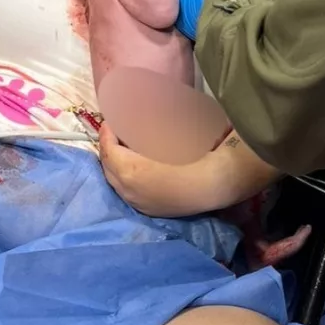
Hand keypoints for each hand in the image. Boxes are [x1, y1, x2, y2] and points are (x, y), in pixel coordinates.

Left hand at [99, 123, 225, 217]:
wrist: (217, 184)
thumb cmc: (194, 154)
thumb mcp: (168, 135)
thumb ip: (146, 127)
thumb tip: (136, 114)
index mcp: (131, 171)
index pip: (108, 150)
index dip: (107, 133)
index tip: (111, 120)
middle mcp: (129, 191)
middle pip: (108, 167)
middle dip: (108, 148)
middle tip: (116, 133)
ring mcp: (139, 203)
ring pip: (116, 182)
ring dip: (116, 164)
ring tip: (124, 149)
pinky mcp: (150, 210)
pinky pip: (128, 191)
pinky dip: (125, 177)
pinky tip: (137, 168)